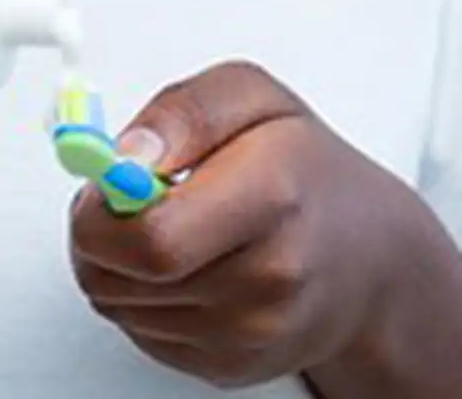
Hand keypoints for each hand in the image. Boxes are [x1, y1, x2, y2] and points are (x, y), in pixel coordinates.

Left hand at [71, 61, 455, 389]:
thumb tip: (124, 155)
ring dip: (115, 266)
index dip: (99, 211)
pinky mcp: (229, 365)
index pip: (148, 238)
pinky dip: (140, 298)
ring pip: (116, 305)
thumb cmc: (303, 170)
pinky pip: (139, 332)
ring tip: (163, 229)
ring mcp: (250, 331)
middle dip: (95, 235)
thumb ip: (182, 113)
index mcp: (272, 196)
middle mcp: (268, 276)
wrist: (369, 257)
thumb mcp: (250, 98)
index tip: (103, 182)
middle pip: (116, 278)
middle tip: (121, 201)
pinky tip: (181, 268)